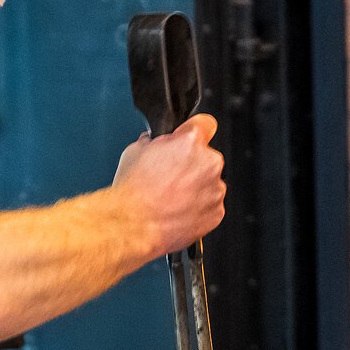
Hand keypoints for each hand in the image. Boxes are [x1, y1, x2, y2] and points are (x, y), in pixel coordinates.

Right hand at [111, 113, 225, 256]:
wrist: (132, 226)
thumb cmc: (132, 192)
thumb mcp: (134, 152)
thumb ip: (155, 143)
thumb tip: (156, 144)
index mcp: (190, 142)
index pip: (206, 124)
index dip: (195, 131)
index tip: (191, 138)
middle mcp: (208, 163)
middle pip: (207, 157)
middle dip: (192, 164)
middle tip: (170, 177)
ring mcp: (215, 189)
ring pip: (210, 183)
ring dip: (196, 188)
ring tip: (171, 198)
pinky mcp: (216, 213)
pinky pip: (210, 206)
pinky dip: (198, 209)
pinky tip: (177, 211)